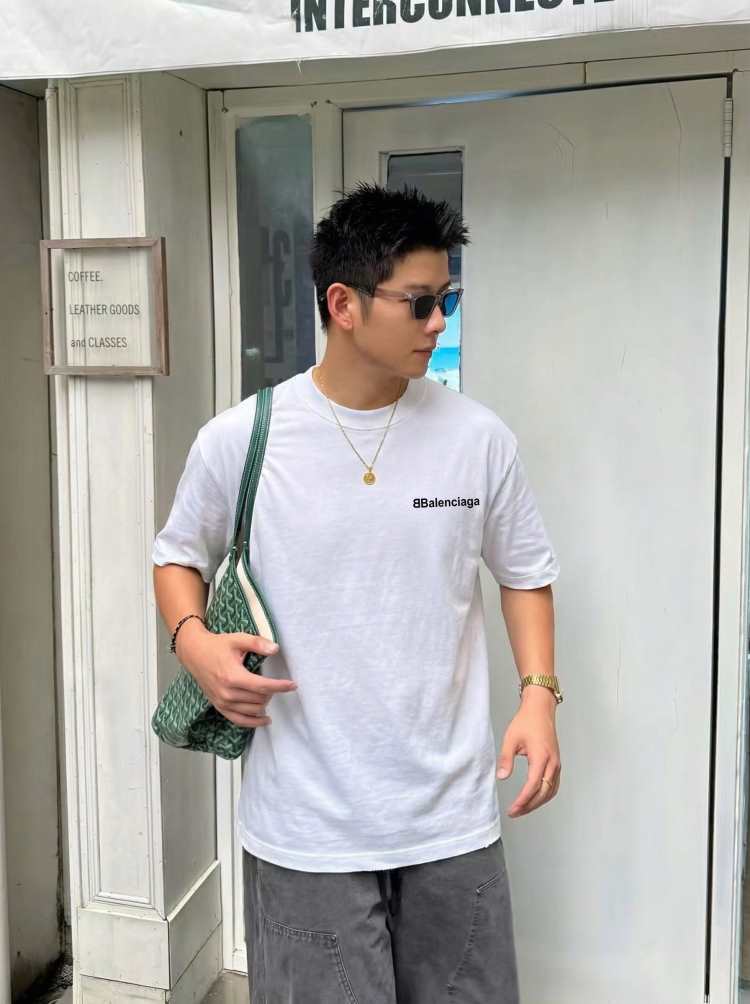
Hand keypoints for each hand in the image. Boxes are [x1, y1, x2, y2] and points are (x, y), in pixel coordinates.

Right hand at [175, 619, 296, 727]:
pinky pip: (239, 720)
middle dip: (272, 692)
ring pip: (252, 711)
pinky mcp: (219, 706)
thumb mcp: (237, 639)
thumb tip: (275, 649)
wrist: (194, 653)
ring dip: (265, 704)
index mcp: (233, 676)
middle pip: (259, 699)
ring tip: (270, 695)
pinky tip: (265, 720)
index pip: (263, 686)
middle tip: (277, 683)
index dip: (280, 686)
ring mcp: (222, 702)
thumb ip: (257, 643)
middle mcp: (227, 693)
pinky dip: (253, 722)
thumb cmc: (217, 645)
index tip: (293, 685)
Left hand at [496, 688, 560, 816]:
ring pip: (551, 791)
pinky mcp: (556, 763)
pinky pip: (554, 785)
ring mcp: (556, 764)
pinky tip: (535, 798)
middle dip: (529, 806)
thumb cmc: (526, 721)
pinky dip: (544, 795)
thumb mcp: (511, 738)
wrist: (540, 709)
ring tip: (523, 808)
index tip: (513, 809)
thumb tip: (502, 777)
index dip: (523, 800)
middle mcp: (552, 763)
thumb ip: (506, 758)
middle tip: (515, 812)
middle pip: (543, 793)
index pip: (533, 786)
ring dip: (537, 802)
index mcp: (541, 757)